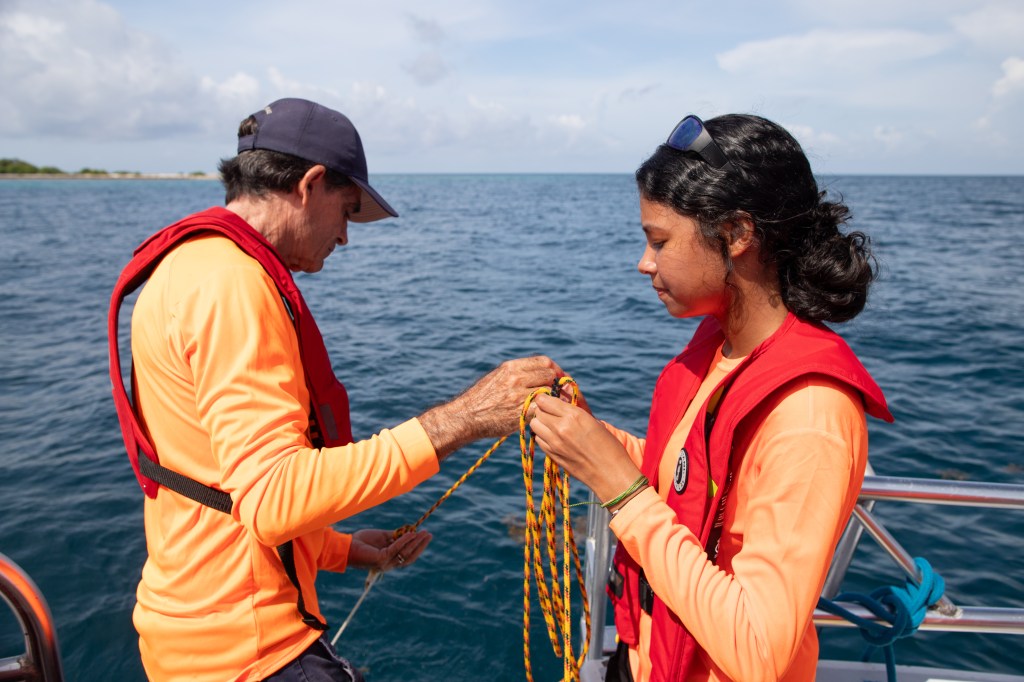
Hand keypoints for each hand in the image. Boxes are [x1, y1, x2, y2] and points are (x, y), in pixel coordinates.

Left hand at [346, 529, 431, 571]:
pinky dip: (404, 540)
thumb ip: (394, 536)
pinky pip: (396, 548)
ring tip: (423, 532)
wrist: (346, 545)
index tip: (425, 534)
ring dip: (416, 543)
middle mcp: (389, 564)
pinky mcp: (381, 559)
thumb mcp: (382, 537)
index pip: (407, 555)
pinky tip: (411, 533)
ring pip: (405, 553)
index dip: (418, 546)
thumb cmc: (362, 541)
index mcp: (389, 559)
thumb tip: (408, 531)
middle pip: (410, 557)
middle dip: (420, 545)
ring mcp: (385, 563)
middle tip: (429, 534)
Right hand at [420, 356, 562, 459]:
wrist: (466, 416)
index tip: (557, 377)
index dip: (554, 370)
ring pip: (548, 393)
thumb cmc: (481, 398)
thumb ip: (517, 373)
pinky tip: (541, 416)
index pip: (544, 362)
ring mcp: (518, 396)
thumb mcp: (497, 377)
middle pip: (549, 376)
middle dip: (554, 385)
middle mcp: (516, 378)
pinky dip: (544, 412)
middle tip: (556, 394)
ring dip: (550, 399)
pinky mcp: (520, 413)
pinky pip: (542, 409)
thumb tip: (539, 373)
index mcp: (511, 367)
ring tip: (547, 406)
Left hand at [530, 393, 640, 504]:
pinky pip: (539, 439)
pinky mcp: (552, 455)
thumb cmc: (608, 445)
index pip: (544, 401)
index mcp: (574, 416)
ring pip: (534, 425)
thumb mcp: (593, 421)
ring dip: (541, 423)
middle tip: (551, 413)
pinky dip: (543, 436)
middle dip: (543, 410)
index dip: (545, 399)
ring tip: (552, 425)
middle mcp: (561, 428)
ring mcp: (554, 443)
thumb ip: (574, 408)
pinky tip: (554, 437)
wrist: (610, 473)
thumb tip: (561, 394)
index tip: (548, 400)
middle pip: (538, 412)